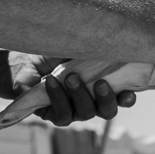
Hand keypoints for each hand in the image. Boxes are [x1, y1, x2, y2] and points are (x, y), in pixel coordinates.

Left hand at [8, 52, 136, 126]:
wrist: (26, 61)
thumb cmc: (57, 52)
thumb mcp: (80, 48)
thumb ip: (98, 49)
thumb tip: (117, 38)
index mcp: (104, 87)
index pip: (123, 98)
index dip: (128, 99)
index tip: (128, 94)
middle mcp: (93, 102)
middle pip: (108, 111)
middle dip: (106, 99)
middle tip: (100, 83)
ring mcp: (75, 111)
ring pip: (86, 113)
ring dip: (80, 95)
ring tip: (71, 77)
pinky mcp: (56, 116)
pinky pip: (62, 114)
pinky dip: (58, 97)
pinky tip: (52, 81)